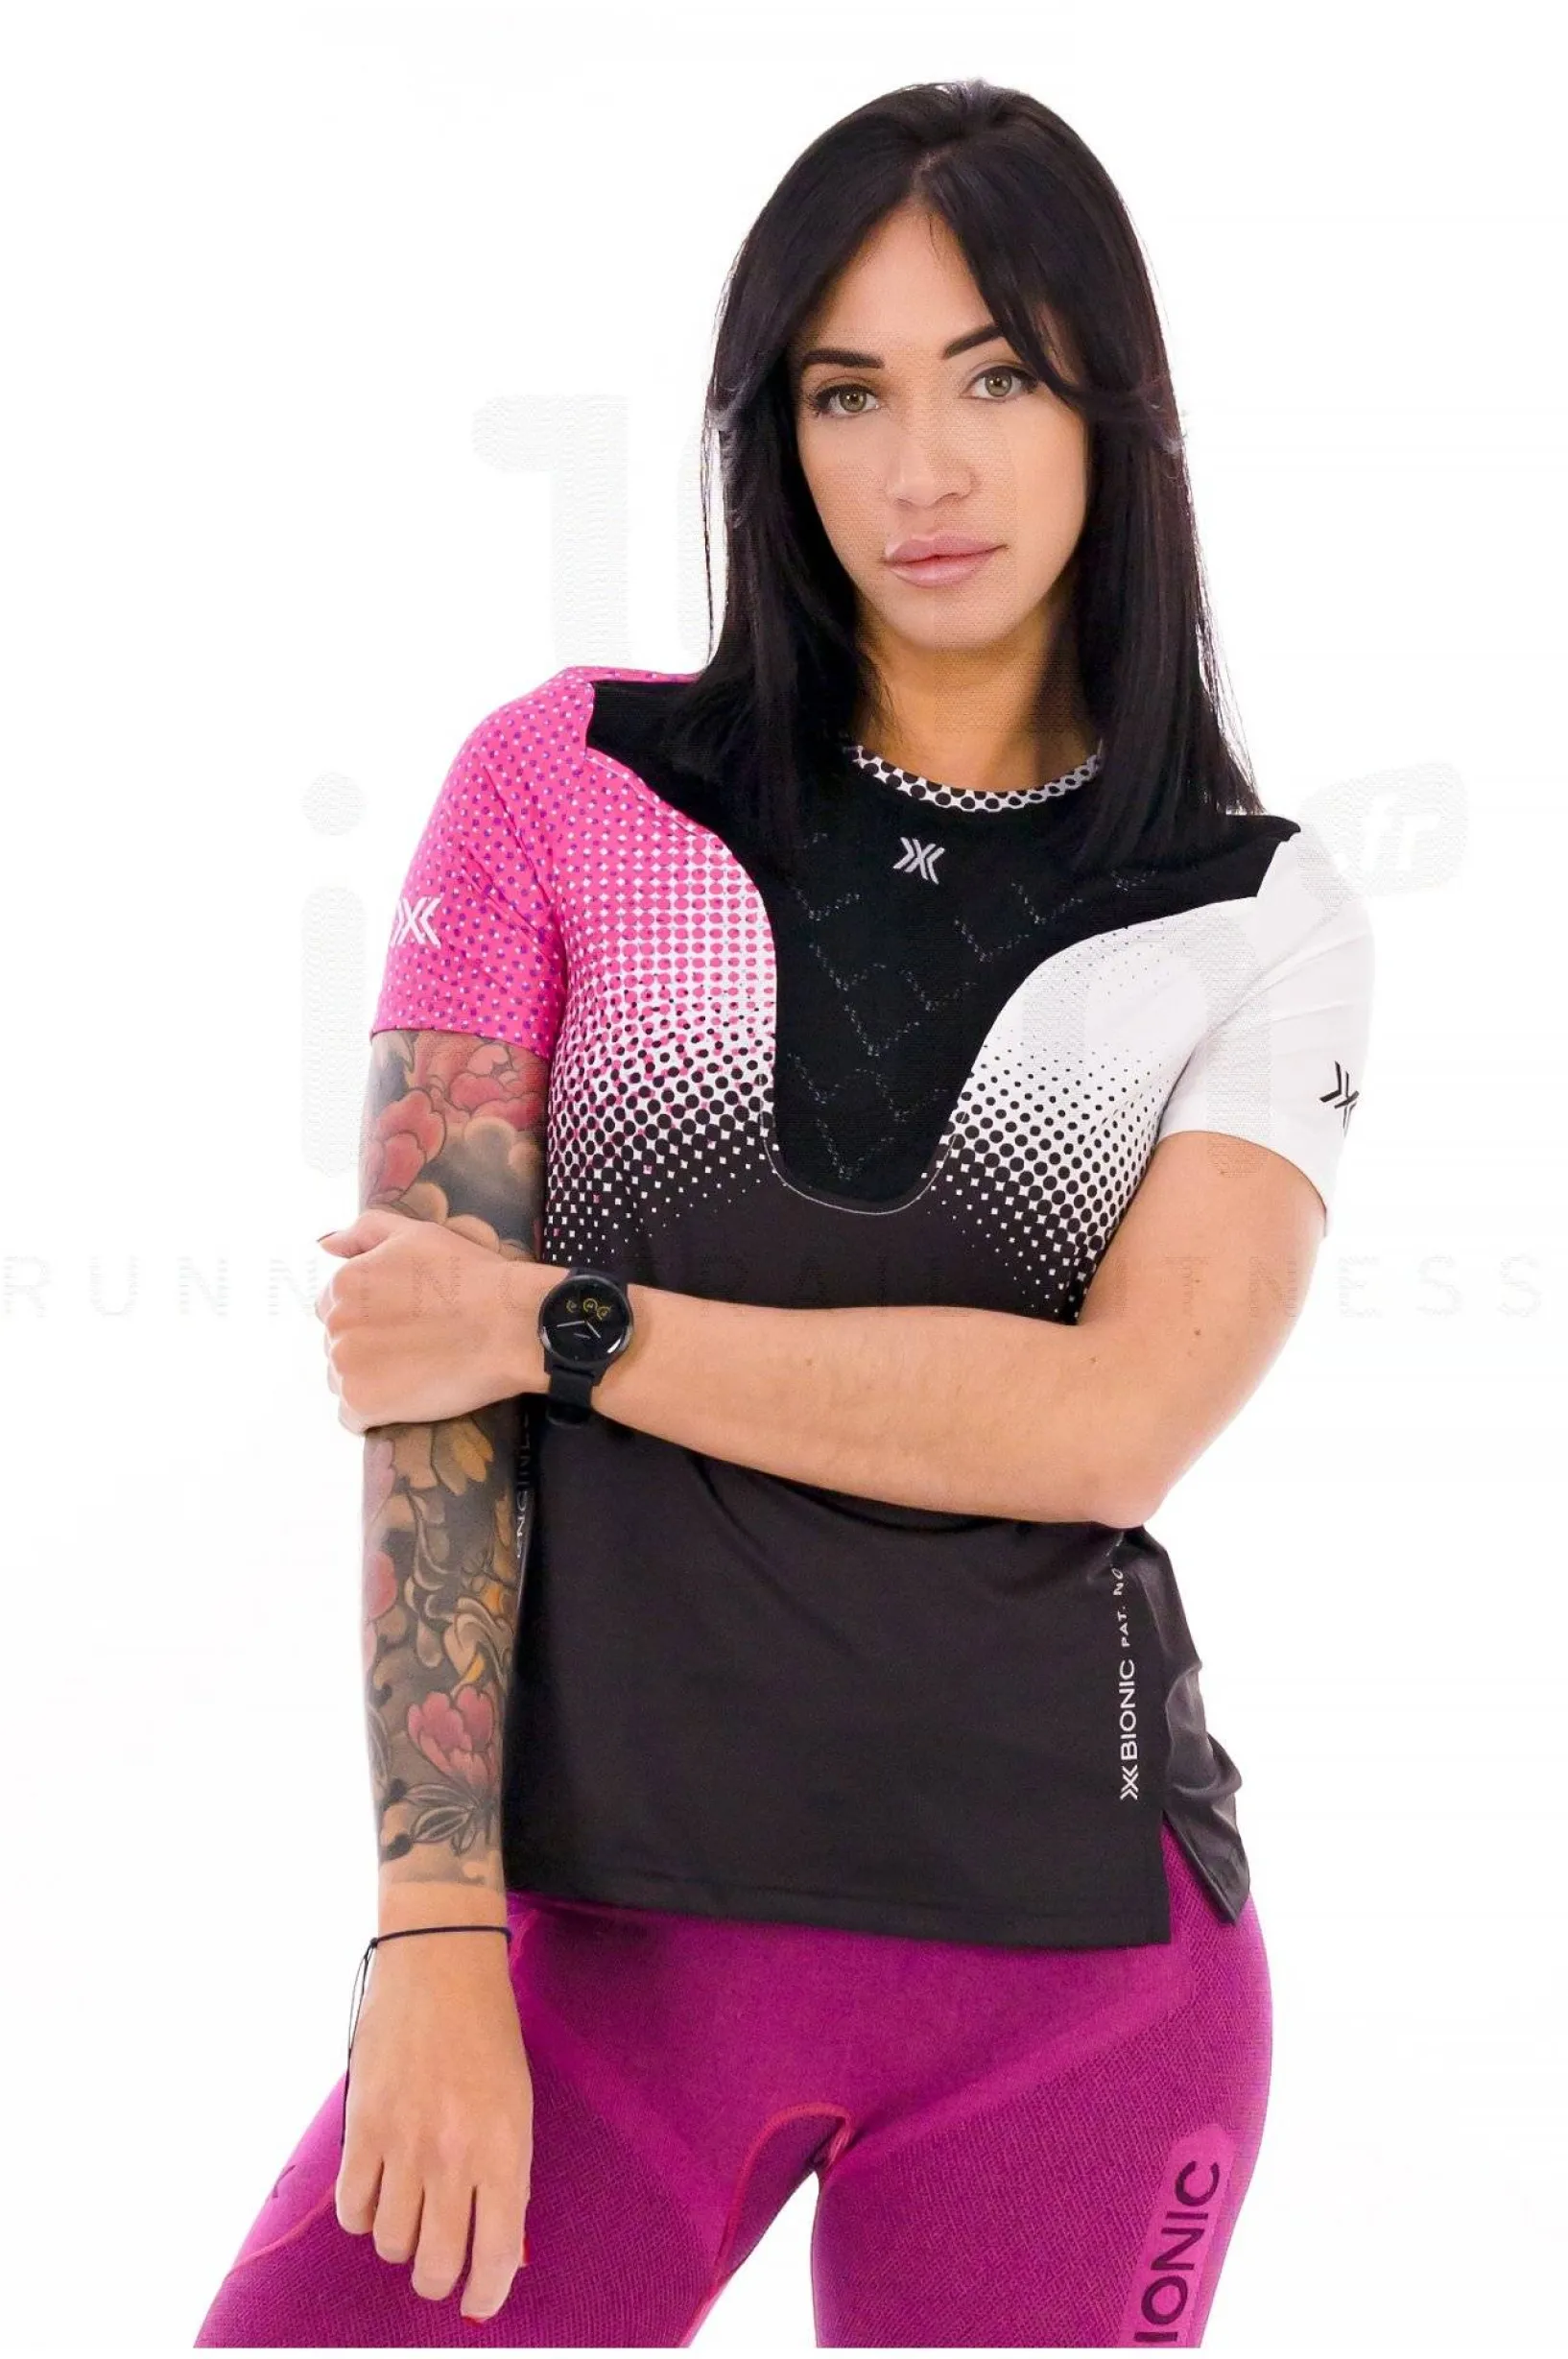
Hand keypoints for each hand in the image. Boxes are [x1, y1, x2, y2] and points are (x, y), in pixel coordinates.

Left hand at [315, 1208, 553, 1431]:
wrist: (510, 1326)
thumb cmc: (470, 1276)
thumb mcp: (417, 1233)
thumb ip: (364, 1231)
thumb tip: (325, 1245)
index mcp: (343, 1283)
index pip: (334, 1310)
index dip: (371, 1319)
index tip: (404, 1324)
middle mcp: (335, 1325)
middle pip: (338, 1347)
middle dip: (369, 1350)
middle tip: (416, 1348)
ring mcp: (345, 1366)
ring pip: (343, 1382)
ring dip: (370, 1382)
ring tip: (414, 1374)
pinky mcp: (361, 1403)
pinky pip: (353, 1417)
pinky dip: (376, 1415)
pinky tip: (409, 1398)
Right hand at [335, 1933, 533, 2321]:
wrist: (440, 1965)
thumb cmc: (487, 2033)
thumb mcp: (516, 2105)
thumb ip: (505, 2173)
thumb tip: (494, 2243)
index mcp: (504, 2149)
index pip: (496, 2254)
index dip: (484, 2294)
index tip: (478, 2302)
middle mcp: (453, 2156)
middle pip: (435, 2264)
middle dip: (438, 2279)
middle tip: (439, 2263)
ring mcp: (403, 2144)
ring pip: (390, 2242)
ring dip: (399, 2240)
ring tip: (408, 2210)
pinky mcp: (362, 2128)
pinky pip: (352, 2209)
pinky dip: (362, 2215)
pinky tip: (376, 2191)